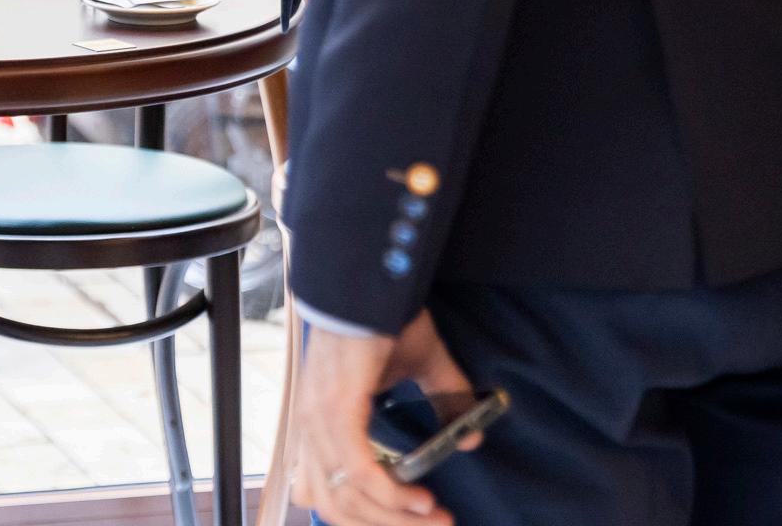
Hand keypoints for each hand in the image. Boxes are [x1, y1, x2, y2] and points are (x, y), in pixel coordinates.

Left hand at [294, 311, 476, 525]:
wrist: (371, 280)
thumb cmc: (385, 317)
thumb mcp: (419, 367)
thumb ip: (443, 402)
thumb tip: (470, 439)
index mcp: (319, 423)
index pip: (323, 496)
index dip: (365, 518)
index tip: (415, 520)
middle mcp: (310, 427)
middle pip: (338, 507)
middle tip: (437, 525)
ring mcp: (319, 419)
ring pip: (349, 497)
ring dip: (397, 517)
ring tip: (437, 516)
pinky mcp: (336, 409)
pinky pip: (358, 471)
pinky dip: (391, 493)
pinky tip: (421, 500)